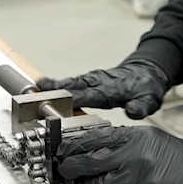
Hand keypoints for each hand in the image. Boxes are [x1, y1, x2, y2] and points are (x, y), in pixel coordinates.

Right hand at [36, 60, 168, 118]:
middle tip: (35, 91)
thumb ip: (140, 106)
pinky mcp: (89, 80)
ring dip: (52, 85)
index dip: (71, 98)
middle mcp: (97, 82)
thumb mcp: (149, 100)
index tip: (56, 101)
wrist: (146, 72)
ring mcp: (92, 79)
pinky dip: (57, 84)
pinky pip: (71, 82)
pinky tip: (44, 87)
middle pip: (72, 86)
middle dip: (54, 89)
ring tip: (33, 88)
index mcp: (109, 89)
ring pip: (69, 82)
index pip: (86, 95)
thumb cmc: (146, 87)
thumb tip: (133, 111)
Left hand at [55, 125, 182, 183]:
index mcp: (135, 138)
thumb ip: (122, 142)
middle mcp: (134, 156)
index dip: (69, 147)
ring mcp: (138, 180)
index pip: (90, 139)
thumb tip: (89, 148)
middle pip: (86, 164)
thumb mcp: (152, 139)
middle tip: (62, 172)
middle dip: (68, 169)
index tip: (59, 152)